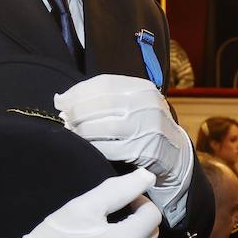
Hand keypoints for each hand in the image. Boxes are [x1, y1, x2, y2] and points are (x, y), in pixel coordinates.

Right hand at [8, 168, 160, 237]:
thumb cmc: (57, 237)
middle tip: (113, 217)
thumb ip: (120, 189)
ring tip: (109, 235)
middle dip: (139, 220)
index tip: (122, 201)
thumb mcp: (85, 206)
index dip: (140, 202)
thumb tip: (148, 177)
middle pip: (152, 233)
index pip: (153, 214)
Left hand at [55, 75, 193, 226]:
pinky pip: (109, 148)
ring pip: (103, 126)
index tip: (61, 101)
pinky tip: (85, 146)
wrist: (176, 153)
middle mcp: (148, 105)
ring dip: (81, 130)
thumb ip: (103, 98)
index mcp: (143, 88)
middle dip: (76, 112)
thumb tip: (61, 99)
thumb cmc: (145, 126)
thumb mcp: (134, 104)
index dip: (78, 92)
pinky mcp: (145, 151)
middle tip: (64, 119)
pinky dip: (93, 146)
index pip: (104, 83)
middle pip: (101, 104)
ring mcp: (148, 128)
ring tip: (72, 131)